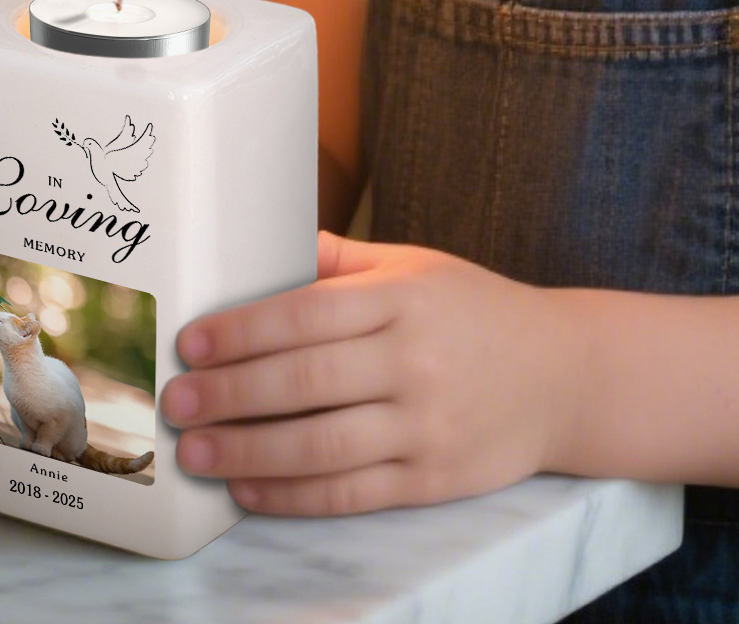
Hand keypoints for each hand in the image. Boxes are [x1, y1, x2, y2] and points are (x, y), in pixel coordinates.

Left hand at [158, 231, 556, 515]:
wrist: (563, 374)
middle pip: (305, 382)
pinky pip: (350, 492)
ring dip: (247, 452)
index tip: (192, 341)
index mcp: (403, 299)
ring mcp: (425, 425)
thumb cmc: (476, 311)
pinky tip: (249, 489)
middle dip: (229, 394)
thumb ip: (343, 261)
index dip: (243, 330)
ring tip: (196, 452)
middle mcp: (413, 361)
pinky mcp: (432, 479)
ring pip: (320, 446)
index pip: (308, 313)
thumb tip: (270, 243)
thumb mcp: (417, 266)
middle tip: (175, 401)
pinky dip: (292, 495)